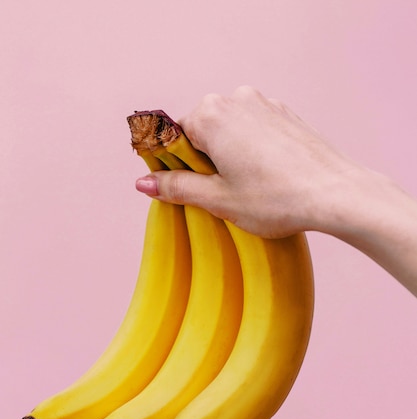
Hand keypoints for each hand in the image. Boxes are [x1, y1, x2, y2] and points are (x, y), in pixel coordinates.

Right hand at [135, 86, 364, 237]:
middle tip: (221, 194)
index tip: (184, 188)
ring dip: (227, 156)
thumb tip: (144, 183)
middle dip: (203, 161)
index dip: (174, 165)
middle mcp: (236, 98)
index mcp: (211, 115)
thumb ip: (176, 187)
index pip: (173, 136)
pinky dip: (251, 150)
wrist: (336, 194)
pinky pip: (254, 129)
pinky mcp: (285, 114)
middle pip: (201, 130)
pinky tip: (266, 177)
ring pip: (229, 130)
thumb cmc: (276, 199)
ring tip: (248, 189)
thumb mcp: (218, 199)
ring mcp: (264, 103)